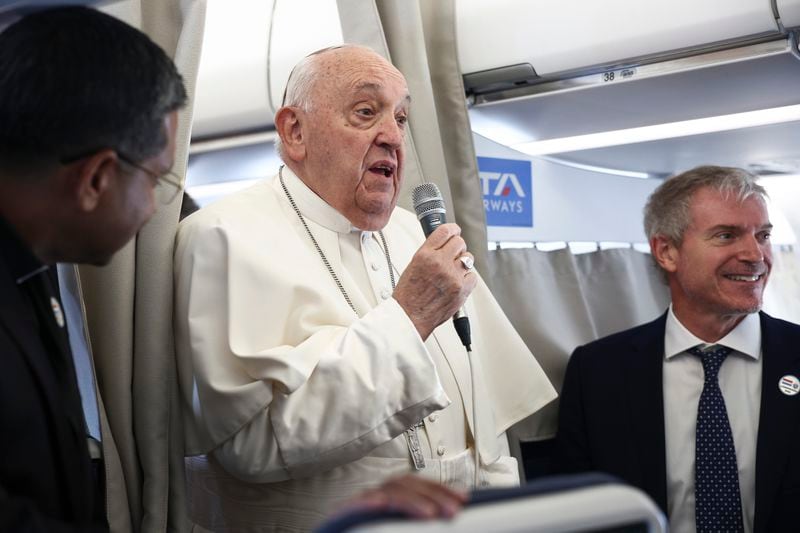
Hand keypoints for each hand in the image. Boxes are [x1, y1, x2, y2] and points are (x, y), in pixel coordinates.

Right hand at [343, 474, 467, 518]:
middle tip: (453, 510)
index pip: (416, 485)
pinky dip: (368, 503)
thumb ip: (415, 524)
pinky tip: (380, 505)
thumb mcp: (398, 527)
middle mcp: (375, 498)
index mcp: (390, 501)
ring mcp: (358, 506)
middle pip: (403, 484)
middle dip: (432, 494)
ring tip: (429, 513)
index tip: (463, 498)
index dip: (440, 489)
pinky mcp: (341, 516)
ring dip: (410, 501)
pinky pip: (354, 506)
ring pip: (385, 493)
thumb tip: (449, 515)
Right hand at [393, 223, 476, 339]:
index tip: (455, 231)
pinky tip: (457, 282)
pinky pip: (473, 276)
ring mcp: (452, 276)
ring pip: (468, 258)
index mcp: (425, 255)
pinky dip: (467, 278)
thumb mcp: (413, 265)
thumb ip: (429, 253)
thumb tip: (443, 244)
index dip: (453, 229)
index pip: (445, 231)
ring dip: (463, 263)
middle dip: (458, 247)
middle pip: (460, 242)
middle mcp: (439, 263)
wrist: (410, 317)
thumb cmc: (408, 295)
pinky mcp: (461, 289)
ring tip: (453, 272)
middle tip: (453, 254)